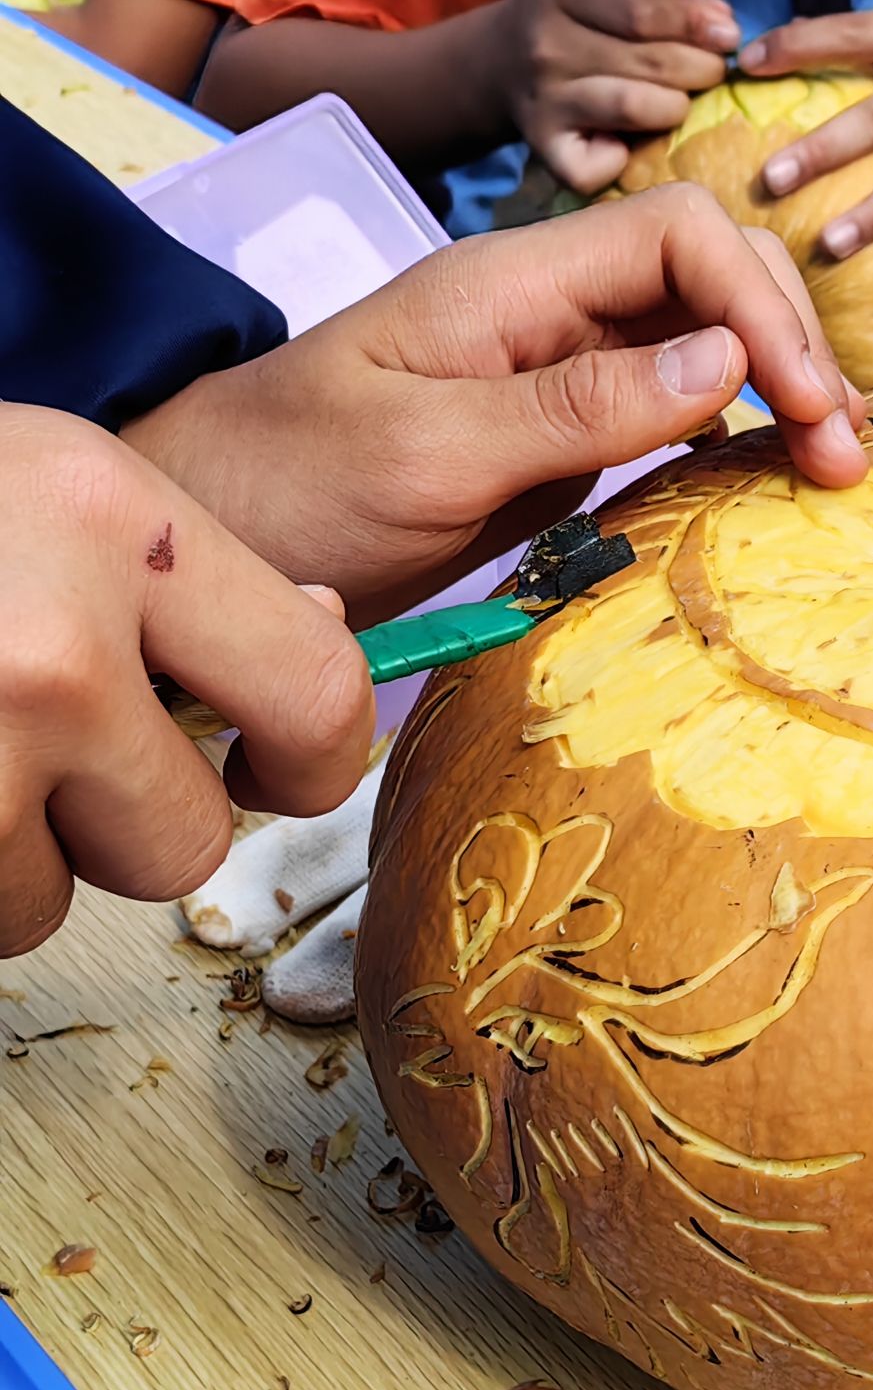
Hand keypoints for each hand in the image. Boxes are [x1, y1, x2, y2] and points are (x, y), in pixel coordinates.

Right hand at [0, 405, 371, 956]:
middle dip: (126, 825)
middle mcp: (46, 648)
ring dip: (6, 858)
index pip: (318, 692)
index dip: (315, 758)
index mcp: (111, 525)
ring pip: (46, 905)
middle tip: (49, 753)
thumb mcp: (48, 484)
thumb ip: (184, 576)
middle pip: (183, 844)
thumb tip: (324, 634)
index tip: (276, 767)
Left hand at [122, 185, 868, 623]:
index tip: (808, 406)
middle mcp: (549, 310)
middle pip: (711, 279)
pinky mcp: (564, 434)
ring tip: (830, 471)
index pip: (678, 235)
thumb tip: (729, 358)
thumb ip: (579, 404)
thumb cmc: (289, 486)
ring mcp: (560, 371)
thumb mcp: (430, 452)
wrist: (215, 542)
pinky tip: (768, 477)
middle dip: (794, 349)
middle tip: (840, 457)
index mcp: (511, 282)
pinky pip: (673, 411)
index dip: (761, 305)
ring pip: (705, 344)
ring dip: (781, 394)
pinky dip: (736, 437)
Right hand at [489, 0, 737, 193]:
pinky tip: (628, 146)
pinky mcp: (546, 151)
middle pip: (649, 62)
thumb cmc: (578, 21)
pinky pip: (602, 167)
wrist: (499, 63)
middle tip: (714, 73)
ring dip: (676, 109)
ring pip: (635, 108)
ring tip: (680, 102)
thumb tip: (720, 22)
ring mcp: (544, 101)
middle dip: (701, 69)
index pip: (642, 13)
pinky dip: (625, 161)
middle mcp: (546, 45)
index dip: (694, 26)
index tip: (729, 37)